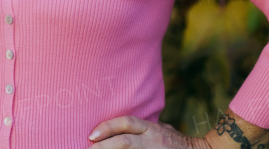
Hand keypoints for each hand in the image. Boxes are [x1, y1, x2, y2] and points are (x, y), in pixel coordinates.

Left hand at [87, 116, 209, 148]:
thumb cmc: (176, 142)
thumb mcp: (162, 129)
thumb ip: (144, 128)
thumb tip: (121, 128)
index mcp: (151, 129)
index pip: (126, 123)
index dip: (108, 127)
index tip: (91, 135)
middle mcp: (152, 140)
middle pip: (124, 141)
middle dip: (104, 146)